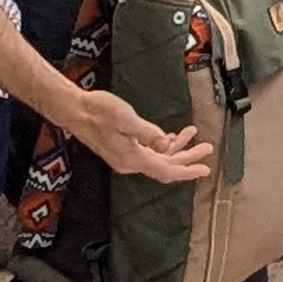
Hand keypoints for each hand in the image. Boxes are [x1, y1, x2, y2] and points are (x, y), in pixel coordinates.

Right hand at [71, 92, 214, 185]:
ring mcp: (125, 157)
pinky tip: (171, 136)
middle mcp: (130, 163)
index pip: (166, 171)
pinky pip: (148, 152)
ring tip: (192, 132)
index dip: (188, 171)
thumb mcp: (126, 118)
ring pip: (158, 158)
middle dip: (188, 157)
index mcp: (132, 158)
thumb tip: (166, 144)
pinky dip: (162, 145)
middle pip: (165, 165)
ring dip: (176, 148)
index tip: (206, 169)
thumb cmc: (98, 111)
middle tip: (208, 147)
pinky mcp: (122, 149)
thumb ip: (148, 132)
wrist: (74, 110)